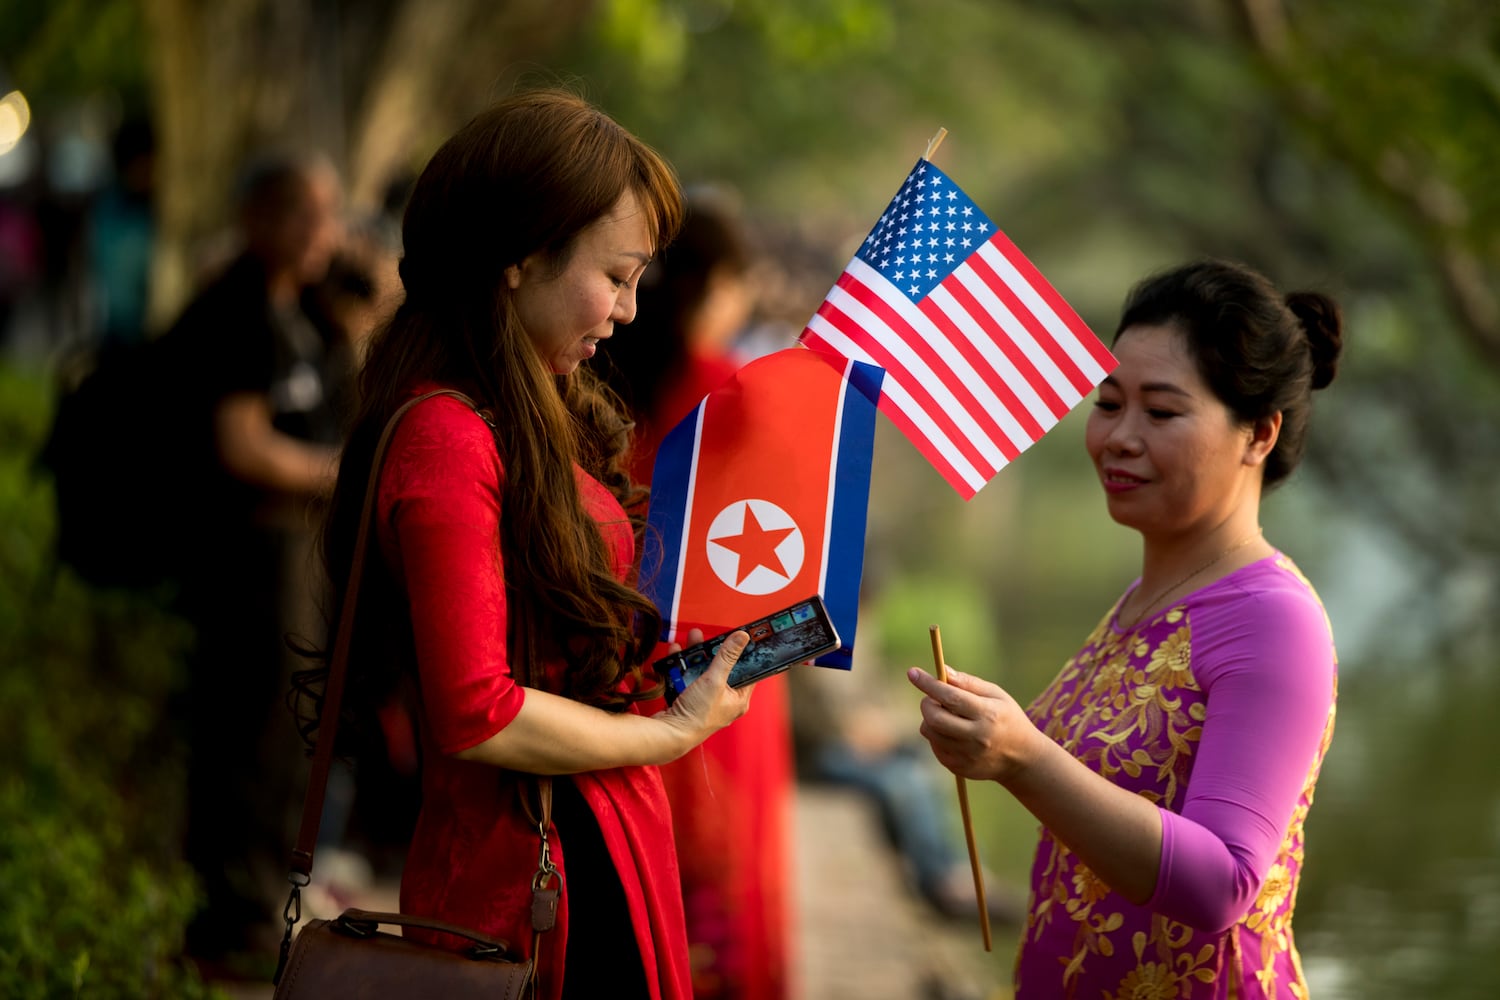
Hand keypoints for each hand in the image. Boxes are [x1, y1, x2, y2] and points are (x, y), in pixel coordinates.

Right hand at [657, 629, 752, 742]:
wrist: (669, 733)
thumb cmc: (697, 715)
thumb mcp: (715, 680)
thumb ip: (727, 656)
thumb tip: (742, 637)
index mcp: (738, 699)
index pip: (748, 671)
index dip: (744, 654)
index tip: (740, 638)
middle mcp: (724, 700)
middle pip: (723, 668)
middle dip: (713, 651)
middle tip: (710, 637)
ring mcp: (706, 699)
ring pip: (704, 670)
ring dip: (696, 655)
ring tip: (691, 639)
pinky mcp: (690, 698)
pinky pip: (689, 676)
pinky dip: (684, 665)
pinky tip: (677, 653)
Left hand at [906, 665, 1039, 783]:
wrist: (1021, 758)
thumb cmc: (1006, 718)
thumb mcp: (996, 695)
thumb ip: (968, 683)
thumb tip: (942, 671)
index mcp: (988, 715)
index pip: (951, 697)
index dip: (929, 684)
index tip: (912, 673)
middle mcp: (977, 737)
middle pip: (935, 718)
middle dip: (927, 703)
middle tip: (933, 698)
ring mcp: (967, 755)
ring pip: (930, 732)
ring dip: (930, 719)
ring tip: (947, 716)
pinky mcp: (958, 767)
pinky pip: (934, 746)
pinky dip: (937, 735)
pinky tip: (953, 733)